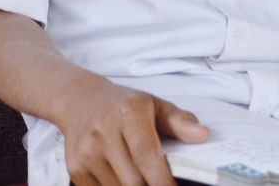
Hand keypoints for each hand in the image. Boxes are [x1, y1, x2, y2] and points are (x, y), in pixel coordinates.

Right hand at [58, 78, 208, 185]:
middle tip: (164, 183)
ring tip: (147, 178)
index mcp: (128, 113)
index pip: (147, 155)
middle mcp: (103, 133)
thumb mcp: (154, 104)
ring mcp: (86, 153)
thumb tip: (202, 135)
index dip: (163, 181)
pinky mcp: (76, 169)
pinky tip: (126, 178)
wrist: (79, 101)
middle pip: (133, 180)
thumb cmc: (123, 105)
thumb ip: (179, 121)